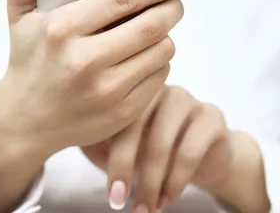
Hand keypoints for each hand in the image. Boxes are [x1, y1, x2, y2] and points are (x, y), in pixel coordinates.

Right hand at [0, 0, 190, 211]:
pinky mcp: (122, 113)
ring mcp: (106, 91)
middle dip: (173, 6)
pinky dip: (160, 60)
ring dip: (167, 33)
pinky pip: (160, 77)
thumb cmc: (27, 58)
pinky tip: (145, 53)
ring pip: (162, 50)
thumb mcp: (18, 15)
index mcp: (61, 29)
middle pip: (151, 25)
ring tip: (156, 25)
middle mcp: (84, 61)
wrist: (24, 122)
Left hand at [104, 86, 232, 211]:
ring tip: (145, 209)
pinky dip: (176, 181)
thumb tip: (77, 142)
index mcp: (133, 88)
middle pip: (135, 125)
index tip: (111, 194)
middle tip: (120, 203)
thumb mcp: (125, 145)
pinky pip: (189, 151)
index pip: (114, 115)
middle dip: (126, 169)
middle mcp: (158, 87)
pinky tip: (167, 199)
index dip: (111, 156)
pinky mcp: (211, 115)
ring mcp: (186, 98)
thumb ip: (99, 140)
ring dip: (151, 183)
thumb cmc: (155, 148)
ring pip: (161, 142)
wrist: (207, 156)